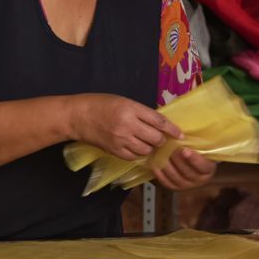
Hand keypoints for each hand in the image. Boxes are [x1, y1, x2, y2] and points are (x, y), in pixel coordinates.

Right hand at [67, 94, 182, 160]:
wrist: (78, 116)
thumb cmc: (100, 104)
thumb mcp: (124, 101)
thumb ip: (141, 112)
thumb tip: (159, 124)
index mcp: (131, 109)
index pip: (159, 121)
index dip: (172, 129)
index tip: (180, 134)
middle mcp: (128, 125)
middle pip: (156, 138)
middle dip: (161, 140)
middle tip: (160, 138)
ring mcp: (120, 140)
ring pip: (146, 150)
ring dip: (150, 148)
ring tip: (147, 143)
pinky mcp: (114, 150)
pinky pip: (134, 157)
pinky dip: (138, 153)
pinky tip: (136, 148)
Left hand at [152, 148, 215, 190]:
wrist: (192, 159)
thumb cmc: (197, 150)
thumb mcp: (201, 146)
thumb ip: (197, 143)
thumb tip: (187, 134)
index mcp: (208, 170)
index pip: (203, 166)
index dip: (194, 159)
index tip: (185, 150)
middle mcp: (198, 180)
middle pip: (188, 172)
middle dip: (178, 160)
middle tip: (170, 148)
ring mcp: (186, 185)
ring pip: (176, 177)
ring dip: (168, 166)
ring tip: (161, 154)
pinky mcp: (175, 187)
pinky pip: (166, 182)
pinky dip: (160, 174)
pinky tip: (155, 164)